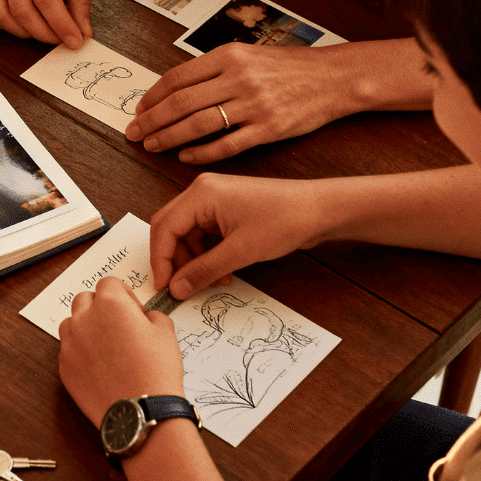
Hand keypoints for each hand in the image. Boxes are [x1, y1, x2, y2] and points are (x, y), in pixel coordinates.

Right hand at [0, 0, 91, 48]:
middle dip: (45, 33)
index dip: (61, 25)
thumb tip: (82, 31)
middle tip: (62, 40)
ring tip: (45, 31)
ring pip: (2, 15)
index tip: (75, 41)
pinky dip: (8, 25)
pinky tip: (25, 22)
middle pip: (22, 9)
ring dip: (26, 32)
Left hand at [58, 278, 185, 424]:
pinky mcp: (64, 367)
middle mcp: (84, 319)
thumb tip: (143, 317)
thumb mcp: (166, 332)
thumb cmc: (156, 371)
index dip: (123, 295)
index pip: (109, 283)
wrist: (141, 411)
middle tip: (118, 326)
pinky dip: (80, 353)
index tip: (132, 310)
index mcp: (110, 304)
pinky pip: (69, 350)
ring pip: (72, 323)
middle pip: (85, 299)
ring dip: (86, 328)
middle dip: (100, 307)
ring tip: (106, 347)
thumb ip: (150, 315)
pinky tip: (100, 367)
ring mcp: (70, 343)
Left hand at [125, 43, 357, 162]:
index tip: (139, 110)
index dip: (153, 96)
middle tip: (134, 133)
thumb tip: (174, 90)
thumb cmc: (288, 68)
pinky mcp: (269, 128)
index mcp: (229, 55)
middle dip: (152, 120)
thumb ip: (214, 70)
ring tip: (152, 145)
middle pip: (181, 102)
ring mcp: (254, 104)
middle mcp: (239, 78)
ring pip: (199, 124)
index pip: (178, 78)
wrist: (332, 78)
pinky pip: (227, 145)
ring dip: (170, 137)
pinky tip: (185, 156)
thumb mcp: (248, 55)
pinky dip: (201, 152)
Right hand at [148, 174, 330, 299]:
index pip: (164, 227)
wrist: (320, 210)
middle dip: (176, 261)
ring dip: (195, 261)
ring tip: (215, 280)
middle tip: (182, 287)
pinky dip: (208, 255)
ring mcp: (215, 200)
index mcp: (201, 193)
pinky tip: (224, 271)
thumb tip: (176, 288)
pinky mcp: (227, 210)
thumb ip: (204, 270)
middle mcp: (203, 191)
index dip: (160, 260)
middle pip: (172, 229)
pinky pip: (204, 235)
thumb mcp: (241, 251)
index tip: (164, 286)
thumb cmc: (285, 220)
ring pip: (188, 235)